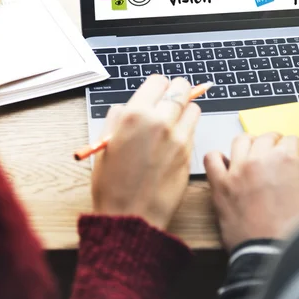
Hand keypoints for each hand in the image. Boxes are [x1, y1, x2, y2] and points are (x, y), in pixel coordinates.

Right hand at [92, 75, 200, 229]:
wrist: (131, 217)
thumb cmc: (112, 185)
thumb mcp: (104, 145)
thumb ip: (117, 119)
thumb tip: (127, 107)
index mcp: (135, 115)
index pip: (158, 81)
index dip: (157, 86)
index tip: (156, 92)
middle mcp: (160, 121)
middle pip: (181, 88)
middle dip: (176, 91)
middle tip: (170, 99)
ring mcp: (178, 137)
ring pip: (193, 107)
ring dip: (185, 109)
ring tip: (173, 120)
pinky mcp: (190, 152)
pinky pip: (194, 129)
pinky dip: (188, 128)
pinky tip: (175, 139)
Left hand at [204, 133, 298, 250]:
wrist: (273, 255)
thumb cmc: (295, 233)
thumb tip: (293, 173)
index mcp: (285, 160)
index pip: (291, 140)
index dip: (295, 148)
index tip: (294, 153)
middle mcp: (259, 159)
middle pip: (266, 137)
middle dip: (274, 143)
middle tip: (276, 152)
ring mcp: (237, 171)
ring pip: (240, 140)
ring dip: (249, 144)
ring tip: (252, 153)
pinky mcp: (220, 186)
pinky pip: (211, 159)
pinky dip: (217, 158)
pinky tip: (226, 165)